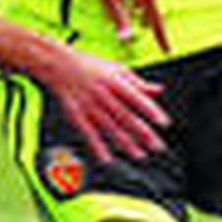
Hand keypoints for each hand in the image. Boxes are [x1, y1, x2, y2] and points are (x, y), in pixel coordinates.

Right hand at [40, 46, 169, 164]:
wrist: (57, 64)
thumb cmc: (89, 65)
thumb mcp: (116, 68)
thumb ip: (138, 82)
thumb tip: (158, 90)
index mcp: (114, 81)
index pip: (136, 98)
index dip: (151, 111)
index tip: (164, 122)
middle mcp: (102, 94)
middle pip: (125, 116)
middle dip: (143, 132)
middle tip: (157, 145)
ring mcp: (88, 105)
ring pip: (110, 127)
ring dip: (125, 143)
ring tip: (139, 154)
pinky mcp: (76, 115)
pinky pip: (88, 133)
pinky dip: (97, 147)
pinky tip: (108, 158)